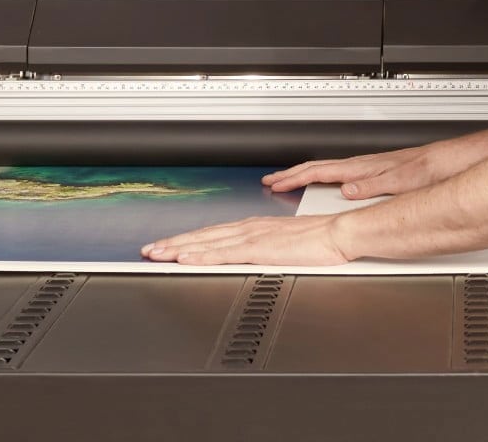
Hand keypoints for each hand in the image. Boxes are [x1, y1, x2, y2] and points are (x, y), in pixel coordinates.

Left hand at [141, 215, 351, 265]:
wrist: (339, 234)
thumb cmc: (319, 241)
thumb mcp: (283, 245)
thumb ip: (263, 251)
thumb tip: (249, 259)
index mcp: (252, 229)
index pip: (211, 235)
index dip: (186, 241)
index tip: (166, 246)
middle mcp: (247, 229)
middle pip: (202, 237)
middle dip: (173, 243)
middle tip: (148, 250)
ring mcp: (251, 238)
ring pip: (206, 243)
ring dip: (179, 248)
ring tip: (157, 254)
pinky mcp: (259, 249)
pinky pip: (224, 253)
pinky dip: (202, 255)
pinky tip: (186, 259)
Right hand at [262, 146, 445, 199]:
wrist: (449, 162)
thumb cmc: (430, 169)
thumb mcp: (401, 182)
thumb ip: (372, 186)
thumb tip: (347, 192)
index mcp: (363, 168)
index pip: (320, 170)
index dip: (295, 177)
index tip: (275, 182)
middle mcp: (363, 166)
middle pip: (318, 167)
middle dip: (292, 174)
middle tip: (272, 180)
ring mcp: (368, 168)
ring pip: (328, 170)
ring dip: (306, 175)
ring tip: (290, 181)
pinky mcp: (376, 172)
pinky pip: (340, 173)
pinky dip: (324, 177)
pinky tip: (326, 184)